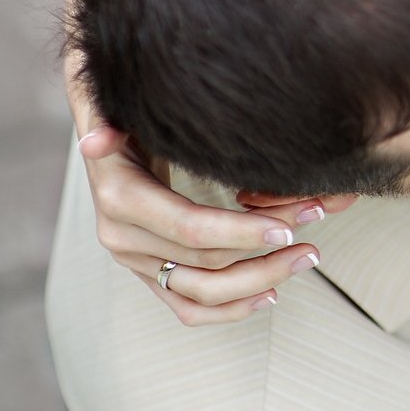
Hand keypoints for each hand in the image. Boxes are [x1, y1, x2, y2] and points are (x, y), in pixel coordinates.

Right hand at [67, 68, 354, 325]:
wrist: (114, 124)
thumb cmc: (134, 105)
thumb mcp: (124, 101)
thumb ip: (112, 116)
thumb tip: (94, 142)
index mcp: (119, 197)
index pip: (190, 227)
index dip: (242, 231)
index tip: (290, 227)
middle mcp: (122, 237)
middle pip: (206, 261)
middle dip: (266, 249)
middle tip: (315, 228)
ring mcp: (136, 260)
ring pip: (203, 292)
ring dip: (261, 279)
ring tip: (306, 257)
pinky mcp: (150, 274)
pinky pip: (189, 308)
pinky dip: (231, 309)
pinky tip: (271, 294)